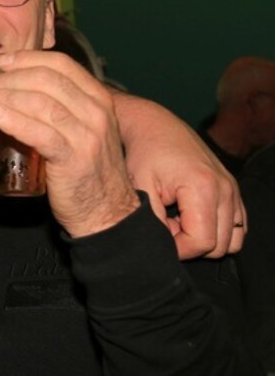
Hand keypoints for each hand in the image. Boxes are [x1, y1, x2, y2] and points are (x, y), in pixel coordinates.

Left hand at [0, 51, 139, 237]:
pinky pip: (39, 132)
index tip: (2, 63)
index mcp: (99, 98)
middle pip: (45, 79)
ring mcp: (87, 135)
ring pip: (39, 102)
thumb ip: (59, 108)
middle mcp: (97, 112)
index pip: (60, 64)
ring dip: (3, 97)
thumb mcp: (80, 129)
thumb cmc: (84, 169)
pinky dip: (13, 120)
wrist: (106, 212)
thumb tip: (14, 90)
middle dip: (9, 79)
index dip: (27, 58)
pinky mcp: (74, 158)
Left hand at [111, 93, 244, 258]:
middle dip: (190, 244)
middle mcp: (226, 189)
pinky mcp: (232, 189)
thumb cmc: (143, 154)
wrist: (154, 125)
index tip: (158, 234)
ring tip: (176, 220)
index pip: (202, 243)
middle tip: (165, 224)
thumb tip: (166, 249)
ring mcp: (232, 189)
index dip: (178, 248)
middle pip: (220, 246)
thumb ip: (155, 224)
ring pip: (231, 239)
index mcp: (204, 188)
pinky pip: (236, 225)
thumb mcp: (140, 189)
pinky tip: (188, 214)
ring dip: (204, 237)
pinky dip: (215, 228)